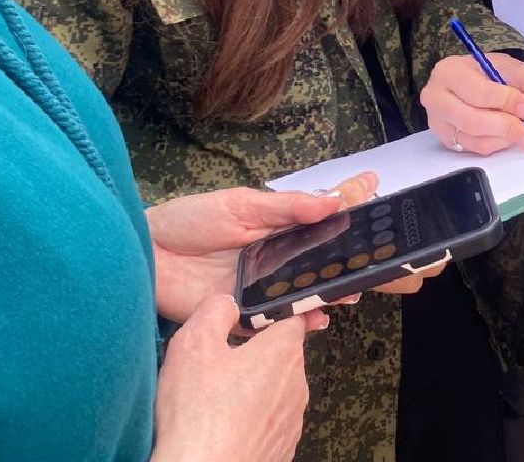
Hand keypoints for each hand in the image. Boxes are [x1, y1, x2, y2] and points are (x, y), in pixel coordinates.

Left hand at [148, 174, 376, 324]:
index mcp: (277, 226)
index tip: (379, 205)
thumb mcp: (240, 205)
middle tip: (375, 266)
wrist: (144, 253)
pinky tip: (315, 317)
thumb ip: (285, 207)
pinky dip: (298, 321)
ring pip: (305, 292)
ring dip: (330, 294)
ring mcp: (261, 287)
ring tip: (350, 295)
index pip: (321, 221)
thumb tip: (332, 201)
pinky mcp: (243, 313)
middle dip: (350, 265)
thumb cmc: (188, 220)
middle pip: (320, 263)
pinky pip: (276, 322)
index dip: (350, 214)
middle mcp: (275, 258)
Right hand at [150, 294, 313, 461]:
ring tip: (216, 401)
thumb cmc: (198, 414)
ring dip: (252, 391)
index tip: (253, 321)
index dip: (271, 316)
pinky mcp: (282, 448)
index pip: (292, 319)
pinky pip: (268, 423)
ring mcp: (291, 420)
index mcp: (282, 352)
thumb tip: (228, 303)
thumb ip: (214, 311)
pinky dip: (251, 421)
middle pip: (281, 356)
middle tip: (219, 366)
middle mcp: (297, 385)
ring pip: (275, 391)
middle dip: (255, 356)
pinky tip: (224, 426)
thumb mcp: (193, 345)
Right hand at [422, 52, 523, 154]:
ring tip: (521, 132)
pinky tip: (506, 135)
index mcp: (450, 71)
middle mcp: (436, 97)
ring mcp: (437, 122)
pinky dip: (496, 145)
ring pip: (474, 139)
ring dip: (504, 139)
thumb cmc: (494, 73)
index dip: (506, 102)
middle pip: (473, 121)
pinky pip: (473, 149)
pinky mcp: (445, 139)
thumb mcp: (519, 70)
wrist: (475, 80)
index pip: (479, 92)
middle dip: (507, 127)